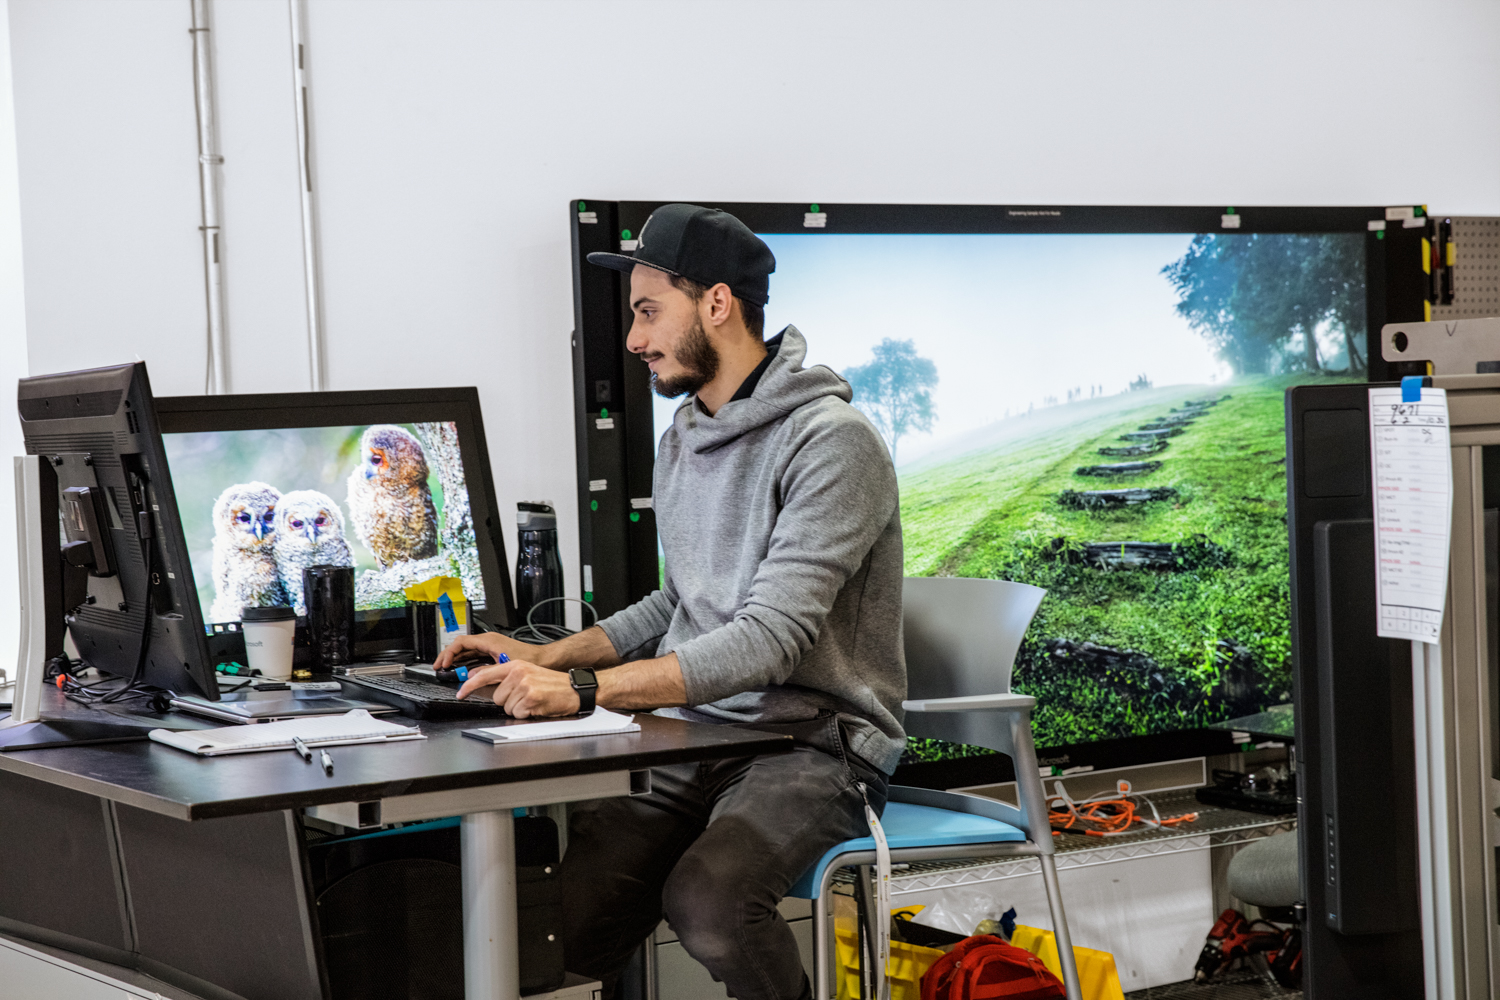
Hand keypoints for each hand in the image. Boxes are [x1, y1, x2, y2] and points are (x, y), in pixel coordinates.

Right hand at [435, 632, 554, 670]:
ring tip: (446, 669)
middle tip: (438, 667)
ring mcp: (489, 646)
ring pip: (466, 651)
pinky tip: (461, 670)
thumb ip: (485, 671)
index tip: (444, 664)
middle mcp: (487, 641)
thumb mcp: (503, 666)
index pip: (460, 642)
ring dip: (455, 660)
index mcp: (488, 640)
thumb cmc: (528, 658)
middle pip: (460, 646)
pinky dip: (465, 662)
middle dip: (448, 656)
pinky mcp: (492, 652)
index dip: (449, 653)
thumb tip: (471, 675)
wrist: (542, 659)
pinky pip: (473, 655)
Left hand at [455, 658, 581, 717]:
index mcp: (515, 665)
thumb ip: (509, 678)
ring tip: (533, 701)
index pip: (485, 674)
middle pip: (496, 698)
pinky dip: (527, 714)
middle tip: (525, 697)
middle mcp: (518, 674)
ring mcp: (524, 686)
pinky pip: (518, 714)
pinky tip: (537, 706)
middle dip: (508, 702)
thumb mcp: (529, 673)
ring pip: (506, 708)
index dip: (469, 685)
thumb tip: (492, 689)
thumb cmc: (553, 684)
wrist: (574, 689)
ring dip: (519, 709)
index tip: (461, 692)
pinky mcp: (531, 699)